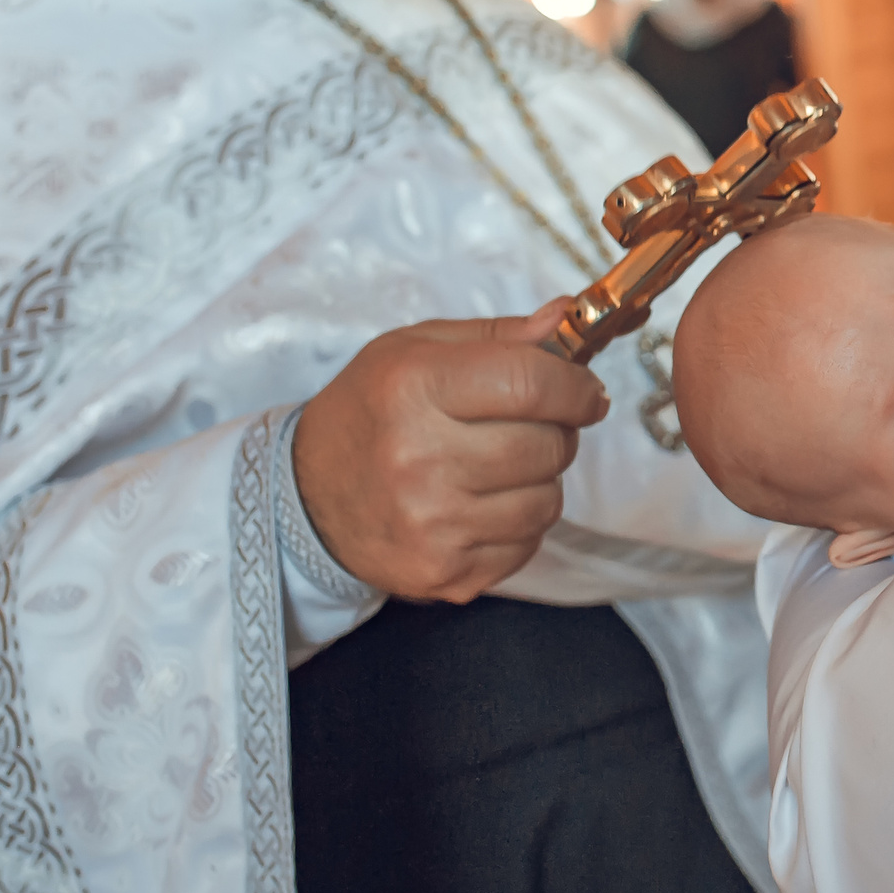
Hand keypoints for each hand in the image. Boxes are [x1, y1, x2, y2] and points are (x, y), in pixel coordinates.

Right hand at [293, 298, 610, 601]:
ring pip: (547, 501)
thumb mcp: (416, 351)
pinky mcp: (445, 573)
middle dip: (560, 432)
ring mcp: (432, 524)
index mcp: (414, 387)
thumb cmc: (371, 412)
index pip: (532, 383)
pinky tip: (483, 505)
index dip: (577, 387)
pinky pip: (527, 544)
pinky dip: (520, 523)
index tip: (586, 392)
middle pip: (548, 445)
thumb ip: (497, 335)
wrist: (306, 498)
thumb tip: (565, 319)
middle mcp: (419, 459)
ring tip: (502, 466)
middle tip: (536, 426)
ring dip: (541, 481)